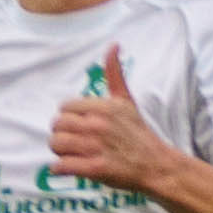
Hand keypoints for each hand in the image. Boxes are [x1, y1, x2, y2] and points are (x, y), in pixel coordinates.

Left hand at [47, 46, 177, 191]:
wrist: (157, 166)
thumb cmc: (138, 133)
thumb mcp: (127, 101)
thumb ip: (114, 74)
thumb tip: (113, 44)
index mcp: (103, 107)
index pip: (65, 108)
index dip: (70, 118)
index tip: (82, 127)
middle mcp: (98, 124)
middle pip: (57, 125)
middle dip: (62, 135)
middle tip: (76, 143)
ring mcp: (96, 147)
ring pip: (55, 144)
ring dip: (60, 152)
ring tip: (72, 155)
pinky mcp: (95, 169)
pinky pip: (62, 166)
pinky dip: (60, 168)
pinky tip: (70, 168)